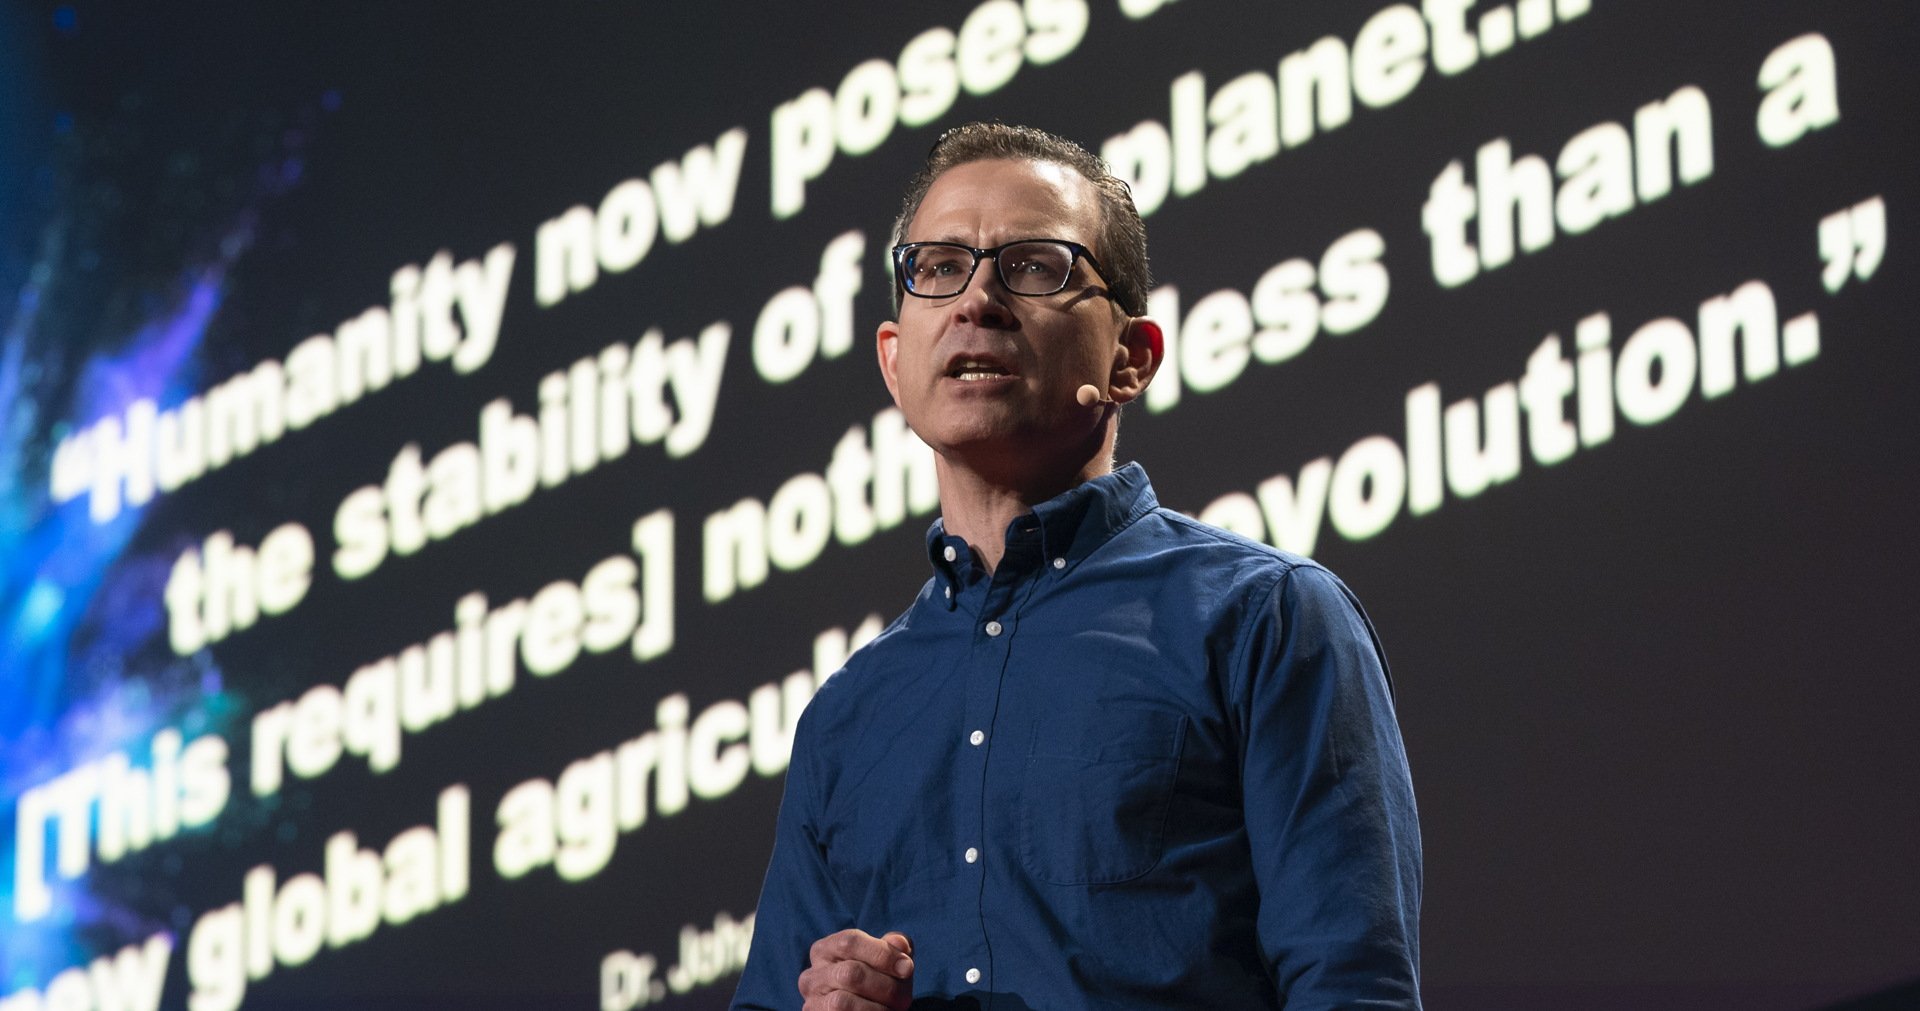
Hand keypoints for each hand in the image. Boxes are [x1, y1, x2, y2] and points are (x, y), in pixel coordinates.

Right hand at [797, 928, 914, 1009]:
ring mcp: (812, 1002)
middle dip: (886, 986)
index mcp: (824, 950)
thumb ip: (894, 947)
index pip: (849, 942)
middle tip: (905, 998)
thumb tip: (900, 943)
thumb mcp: (887, 961)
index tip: (907, 968)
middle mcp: (812, 976)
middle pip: (851, 973)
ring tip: (892, 1010)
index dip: (882, 953)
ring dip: (877, 1008)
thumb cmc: (877, 982)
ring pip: (843, 1002)